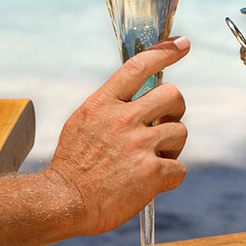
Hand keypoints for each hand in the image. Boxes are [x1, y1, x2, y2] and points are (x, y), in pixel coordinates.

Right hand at [45, 37, 190, 235]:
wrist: (62, 202)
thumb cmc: (73, 166)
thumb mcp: (82, 122)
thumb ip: (109, 107)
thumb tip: (137, 98)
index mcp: (103, 104)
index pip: (139, 66)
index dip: (165, 51)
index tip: (183, 43)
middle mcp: (123, 119)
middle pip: (173, 95)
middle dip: (174, 110)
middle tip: (163, 125)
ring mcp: (139, 145)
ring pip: (180, 131)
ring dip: (171, 148)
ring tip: (149, 161)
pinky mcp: (152, 172)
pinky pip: (179, 168)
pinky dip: (170, 177)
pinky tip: (151, 183)